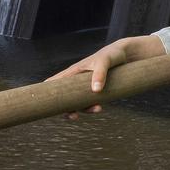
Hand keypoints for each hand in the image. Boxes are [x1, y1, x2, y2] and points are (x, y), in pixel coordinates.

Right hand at [46, 35, 163, 116]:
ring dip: (84, 109)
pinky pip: (89, 102)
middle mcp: (76, 80)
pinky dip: (92, 107)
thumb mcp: (105, 62)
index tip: (42, 104)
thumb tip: (95, 92)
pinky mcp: (96, 89)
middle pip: (64, 98)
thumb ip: (100, 74)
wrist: (127, 54)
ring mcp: (85, 85)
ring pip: (77, 102)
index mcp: (73, 71)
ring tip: (98, 109)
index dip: (45, 93)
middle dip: (67, 109)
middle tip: (74, 115)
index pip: (53, 82)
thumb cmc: (112, 54)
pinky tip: (100, 107)